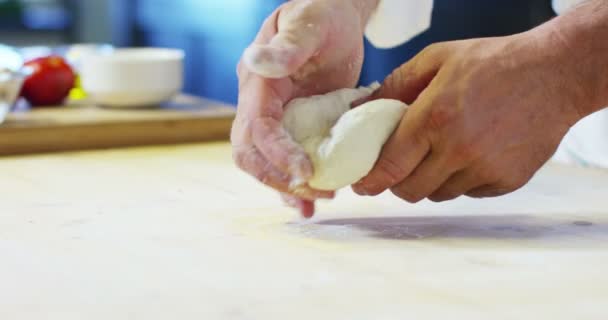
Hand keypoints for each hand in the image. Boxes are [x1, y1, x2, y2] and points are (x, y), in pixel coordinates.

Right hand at [232, 0, 377, 216]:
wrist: (335, 20)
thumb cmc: (323, 14)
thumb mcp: (309, 23)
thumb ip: (288, 45)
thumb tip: (259, 62)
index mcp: (258, 82)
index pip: (257, 127)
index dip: (277, 154)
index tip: (306, 173)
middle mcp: (258, 104)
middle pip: (251, 153)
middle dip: (278, 178)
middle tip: (317, 192)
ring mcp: (274, 117)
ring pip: (265, 163)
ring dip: (286, 188)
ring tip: (318, 202)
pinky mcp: (292, 127)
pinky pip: (284, 160)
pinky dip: (293, 185)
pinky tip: (311, 203)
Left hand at [352, 30, 586, 201]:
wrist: (556, 74)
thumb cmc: (494, 62)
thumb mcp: (438, 58)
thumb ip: (395, 85)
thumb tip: (360, 110)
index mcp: (434, 117)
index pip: (389, 166)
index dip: (369, 181)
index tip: (361, 185)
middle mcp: (458, 149)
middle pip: (409, 190)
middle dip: (397, 183)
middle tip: (399, 167)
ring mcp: (485, 169)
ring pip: (438, 194)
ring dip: (430, 180)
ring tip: (440, 153)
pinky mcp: (507, 181)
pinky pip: (469, 193)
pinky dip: (462, 180)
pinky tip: (471, 154)